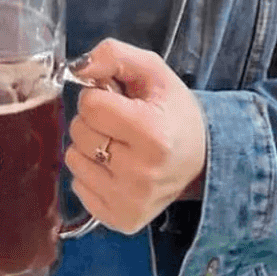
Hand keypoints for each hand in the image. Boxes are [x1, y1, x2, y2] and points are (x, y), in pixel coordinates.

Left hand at [65, 38, 206, 234]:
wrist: (202, 159)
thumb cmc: (173, 111)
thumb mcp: (152, 70)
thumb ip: (113, 54)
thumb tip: (77, 68)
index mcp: (152, 134)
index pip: (90, 106)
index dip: (99, 96)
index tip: (120, 102)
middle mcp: (141, 174)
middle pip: (79, 132)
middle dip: (93, 121)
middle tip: (121, 124)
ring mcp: (131, 202)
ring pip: (74, 159)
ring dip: (89, 147)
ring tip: (119, 145)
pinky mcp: (123, 220)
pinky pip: (78, 187)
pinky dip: (91, 173)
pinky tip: (117, 169)